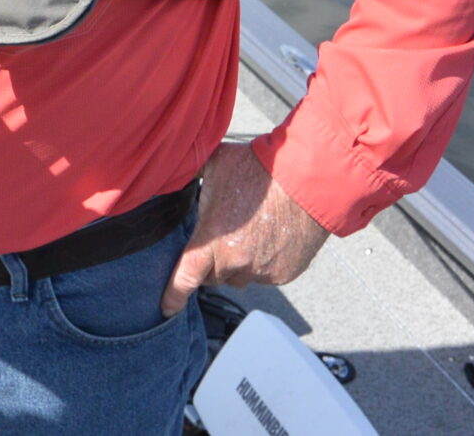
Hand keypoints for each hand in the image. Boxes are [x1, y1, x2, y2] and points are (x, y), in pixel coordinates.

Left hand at [160, 141, 331, 315]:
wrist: (306, 182)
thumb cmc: (259, 169)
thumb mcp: (215, 164)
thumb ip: (190, 174)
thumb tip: (172, 172)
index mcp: (212, 241)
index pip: (185, 278)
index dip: (173, 296)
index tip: (166, 308)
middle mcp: (235, 263)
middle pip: (213, 276)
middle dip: (212, 262)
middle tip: (222, 236)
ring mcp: (261, 272)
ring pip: (240, 277)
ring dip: (239, 264)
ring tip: (249, 232)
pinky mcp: (283, 274)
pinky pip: (265, 275)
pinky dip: (263, 263)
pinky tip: (269, 237)